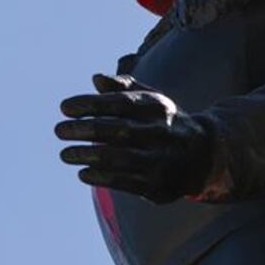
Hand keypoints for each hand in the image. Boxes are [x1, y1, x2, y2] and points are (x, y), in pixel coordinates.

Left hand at [55, 74, 212, 203]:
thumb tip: (96, 79)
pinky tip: (82, 172)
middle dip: (84, 130)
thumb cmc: (166, 124)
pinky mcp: (157, 186)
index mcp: (157, 109)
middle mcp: (160, 133)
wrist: (205, 157)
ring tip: (64, 153)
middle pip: (116, 130)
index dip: (90, 104)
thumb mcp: (152, 101)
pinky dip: (100, 177)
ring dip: (87, 155)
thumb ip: (124, 88)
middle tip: (59, 130)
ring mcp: (159, 161)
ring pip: (118, 158)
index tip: (64, 108)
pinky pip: (123, 182)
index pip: (119, 103)